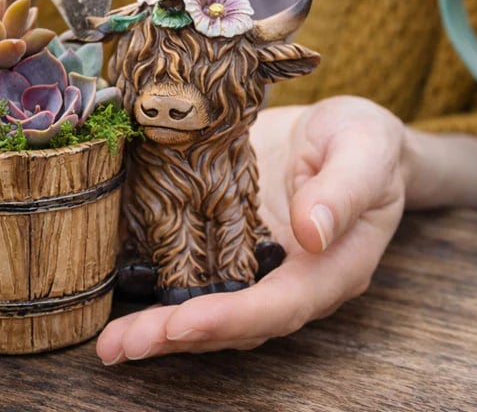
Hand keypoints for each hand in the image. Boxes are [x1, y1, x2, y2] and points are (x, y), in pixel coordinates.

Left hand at [96, 96, 406, 362]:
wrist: (345, 132)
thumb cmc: (364, 141)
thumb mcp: (365, 152)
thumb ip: (344, 192)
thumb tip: (313, 232)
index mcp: (329, 266)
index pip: (279, 306)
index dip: (230, 318)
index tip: (181, 323)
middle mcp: (289, 278)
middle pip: (234, 321)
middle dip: (176, 335)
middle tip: (120, 345)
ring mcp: (257, 263)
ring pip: (208, 306)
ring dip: (160, 326)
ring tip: (111, 339)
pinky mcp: (232, 242)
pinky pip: (195, 274)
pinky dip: (159, 288)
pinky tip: (121, 291)